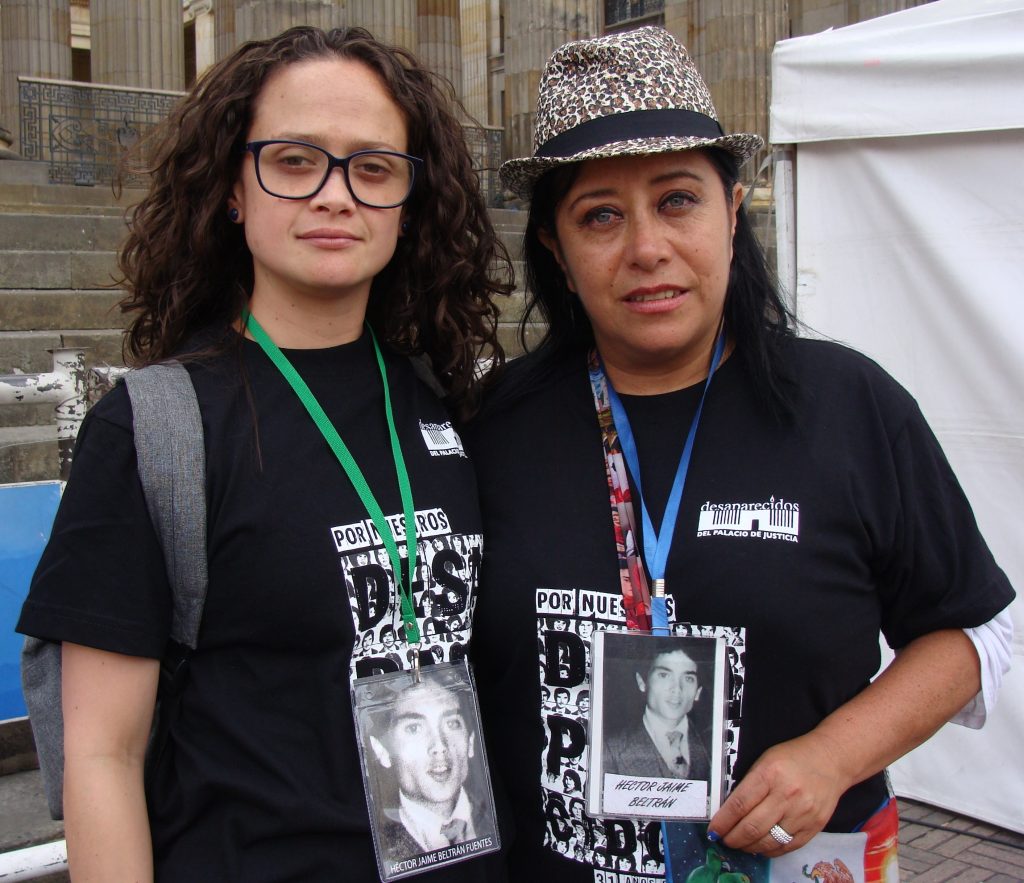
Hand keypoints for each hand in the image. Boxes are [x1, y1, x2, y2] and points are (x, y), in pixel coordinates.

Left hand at [706, 731, 848, 855]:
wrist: (831, 760)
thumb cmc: (793, 757)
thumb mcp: (765, 761)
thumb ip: (749, 784)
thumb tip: (728, 811)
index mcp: (769, 774)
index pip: (739, 804)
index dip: (723, 821)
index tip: (713, 830)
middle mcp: (786, 795)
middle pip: (752, 826)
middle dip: (733, 838)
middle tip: (724, 840)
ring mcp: (802, 813)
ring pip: (769, 841)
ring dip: (749, 847)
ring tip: (740, 845)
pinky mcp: (814, 826)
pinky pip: (787, 846)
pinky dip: (770, 850)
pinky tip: (760, 847)